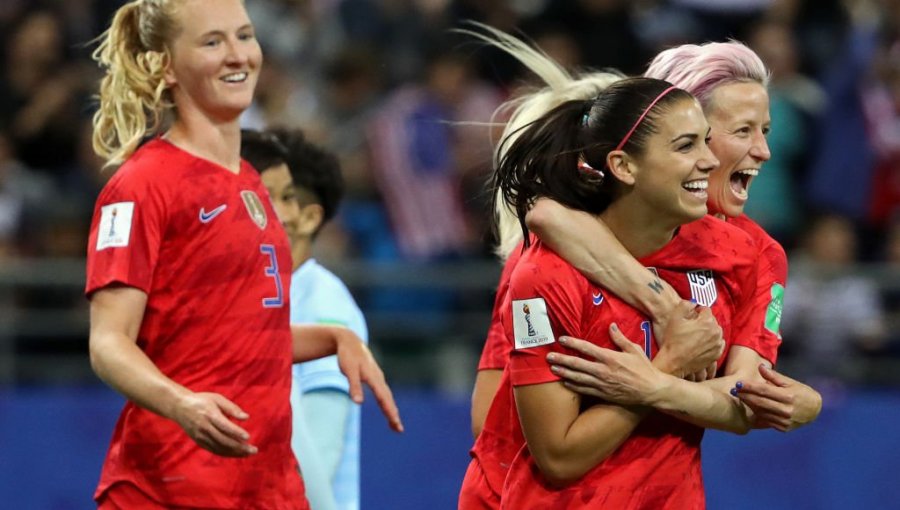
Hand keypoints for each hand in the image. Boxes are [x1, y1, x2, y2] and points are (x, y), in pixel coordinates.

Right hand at [171, 391, 256, 456]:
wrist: (180, 407)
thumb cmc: (202, 400)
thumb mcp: (217, 399)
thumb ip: (232, 408)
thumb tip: (246, 417)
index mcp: (209, 414)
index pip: (224, 426)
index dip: (236, 432)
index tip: (248, 437)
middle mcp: (204, 427)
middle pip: (223, 440)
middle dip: (239, 447)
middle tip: (254, 450)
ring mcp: (201, 436)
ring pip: (219, 448)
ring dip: (235, 452)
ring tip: (248, 453)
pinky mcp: (199, 442)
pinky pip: (214, 450)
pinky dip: (226, 453)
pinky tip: (237, 453)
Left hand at [335, 332, 403, 432]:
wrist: (349, 340)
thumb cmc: (348, 355)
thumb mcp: (349, 371)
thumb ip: (354, 386)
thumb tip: (358, 403)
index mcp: (374, 378)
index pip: (384, 399)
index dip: (390, 412)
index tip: (397, 424)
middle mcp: (379, 378)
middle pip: (388, 399)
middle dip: (393, 414)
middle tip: (399, 429)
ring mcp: (377, 377)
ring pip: (386, 396)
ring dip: (391, 410)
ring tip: (394, 423)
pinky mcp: (374, 377)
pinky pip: (382, 392)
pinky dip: (386, 402)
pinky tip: (386, 407)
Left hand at [546, 324, 664, 405]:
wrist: (652, 391)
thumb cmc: (644, 368)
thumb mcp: (634, 349)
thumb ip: (620, 338)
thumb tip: (611, 326)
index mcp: (610, 357)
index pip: (587, 348)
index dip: (572, 343)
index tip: (562, 339)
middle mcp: (603, 371)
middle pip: (577, 364)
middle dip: (561, 360)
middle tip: (548, 357)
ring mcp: (602, 384)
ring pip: (578, 378)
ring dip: (564, 373)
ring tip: (552, 369)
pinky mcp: (603, 394)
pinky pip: (585, 390)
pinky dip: (574, 386)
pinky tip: (565, 383)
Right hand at [655, 301, 722, 380]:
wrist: (674, 361)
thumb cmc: (673, 340)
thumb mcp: (675, 318)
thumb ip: (685, 305)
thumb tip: (693, 303)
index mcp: (707, 322)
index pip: (706, 309)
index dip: (697, 311)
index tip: (691, 316)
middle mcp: (716, 332)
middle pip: (712, 321)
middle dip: (704, 321)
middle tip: (692, 326)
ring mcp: (717, 344)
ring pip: (715, 332)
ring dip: (708, 332)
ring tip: (696, 336)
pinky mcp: (717, 354)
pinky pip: (717, 344)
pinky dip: (711, 342)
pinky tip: (701, 344)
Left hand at [734, 364, 822, 431]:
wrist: (815, 411)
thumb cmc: (801, 393)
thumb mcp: (790, 382)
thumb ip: (774, 376)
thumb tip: (760, 367)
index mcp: (788, 396)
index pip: (764, 390)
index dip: (750, 386)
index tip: (738, 383)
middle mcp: (786, 410)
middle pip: (760, 402)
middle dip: (745, 395)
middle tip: (734, 390)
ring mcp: (784, 421)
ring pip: (761, 412)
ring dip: (749, 404)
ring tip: (740, 396)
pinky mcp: (783, 428)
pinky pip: (766, 419)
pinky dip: (757, 412)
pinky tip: (751, 406)